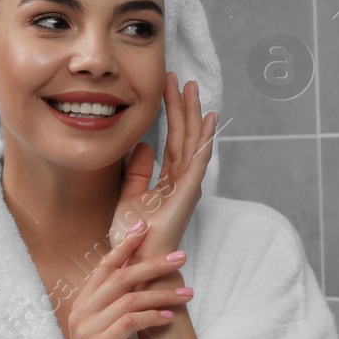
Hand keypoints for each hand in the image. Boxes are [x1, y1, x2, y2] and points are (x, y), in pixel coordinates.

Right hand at [66, 219, 195, 338]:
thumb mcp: (115, 331)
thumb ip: (122, 306)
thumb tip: (148, 282)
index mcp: (83, 303)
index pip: (105, 265)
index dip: (125, 245)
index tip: (146, 226)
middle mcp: (81, 311)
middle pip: (120, 276)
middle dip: (153, 263)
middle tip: (181, 256)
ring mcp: (87, 329)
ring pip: (129, 298)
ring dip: (162, 293)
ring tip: (188, 293)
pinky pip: (130, 322)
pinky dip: (153, 316)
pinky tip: (170, 316)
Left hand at [111, 71, 217, 264]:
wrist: (137, 260)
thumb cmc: (134, 236)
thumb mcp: (129, 195)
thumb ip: (137, 171)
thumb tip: (143, 146)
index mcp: (170, 180)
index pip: (172, 139)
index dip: (170, 113)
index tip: (166, 89)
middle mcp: (183, 179)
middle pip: (184, 134)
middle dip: (182, 106)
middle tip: (180, 78)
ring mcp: (188, 184)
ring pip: (193, 141)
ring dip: (193, 114)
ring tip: (191, 88)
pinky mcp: (189, 191)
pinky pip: (199, 159)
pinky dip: (205, 138)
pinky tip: (209, 120)